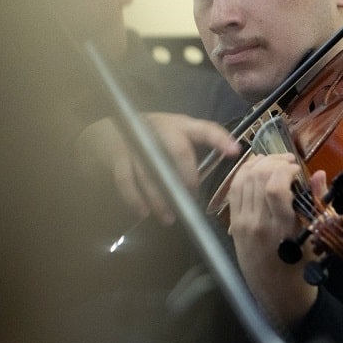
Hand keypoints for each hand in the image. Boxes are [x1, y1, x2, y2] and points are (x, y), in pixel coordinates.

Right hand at [74, 113, 240, 223]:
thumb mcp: (173, 134)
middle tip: (192, 195)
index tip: (235, 152)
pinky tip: (143, 212)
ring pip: (152, 171)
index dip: (220, 138)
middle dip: (188, 174)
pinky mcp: (118, 155)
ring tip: (169, 218)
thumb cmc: (150, 136)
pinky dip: (135, 198)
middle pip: (178, 148)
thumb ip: (194, 148)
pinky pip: (126, 180)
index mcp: (180, 125)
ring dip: (161, 197)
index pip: (205, 128)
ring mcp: (137, 141)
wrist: (107, 130)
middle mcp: (160, 129)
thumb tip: (222, 167)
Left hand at [226, 153, 327, 325]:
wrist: (278, 294)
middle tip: (288, 162)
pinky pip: (234, 191)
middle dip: (274, 161)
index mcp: (281, 229)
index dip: (285, 170)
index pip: (274, 188)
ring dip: (259, 163)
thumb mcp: (314, 237)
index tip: (298, 170)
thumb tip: (319, 174)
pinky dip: (244, 174)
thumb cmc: (301, 269)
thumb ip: (316, 202)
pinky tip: (256, 168)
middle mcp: (258, 224)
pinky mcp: (234, 225)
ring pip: (243, 180)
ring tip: (274, 161)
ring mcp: (242, 224)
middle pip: (257, 178)